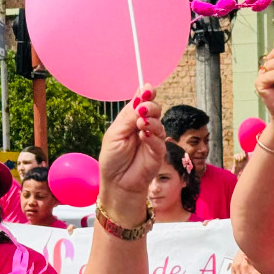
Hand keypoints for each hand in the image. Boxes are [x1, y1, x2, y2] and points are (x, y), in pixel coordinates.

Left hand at [98, 85, 166, 206]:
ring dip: (151, 121)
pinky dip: (153, 136)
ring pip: (159, 123)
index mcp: (131, 119)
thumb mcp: (116, 132)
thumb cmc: (112, 159)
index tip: (148, 89)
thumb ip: (129, 115)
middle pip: (154, 109)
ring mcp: (152, 139)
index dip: (146, 94)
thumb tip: (142, 92)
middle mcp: (144, 127)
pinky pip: (160, 140)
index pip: (142, 102)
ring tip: (141, 124)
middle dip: (150, 106)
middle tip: (143, 109)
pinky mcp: (158, 152)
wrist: (117, 183)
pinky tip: (144, 136)